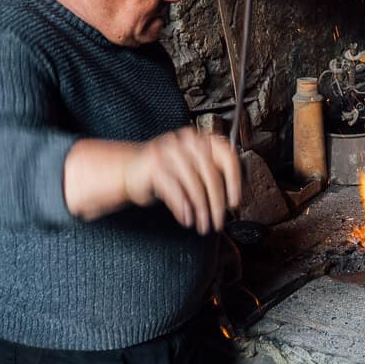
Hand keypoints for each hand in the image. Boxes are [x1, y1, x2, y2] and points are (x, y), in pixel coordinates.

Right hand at [123, 127, 241, 233]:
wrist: (129, 170)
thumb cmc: (166, 172)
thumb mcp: (192, 168)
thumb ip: (211, 174)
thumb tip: (233, 196)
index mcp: (200, 140)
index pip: (226, 156)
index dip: (234, 181)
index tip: (234, 201)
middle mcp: (186, 142)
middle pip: (211, 176)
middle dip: (217, 204)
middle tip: (218, 221)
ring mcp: (169, 152)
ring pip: (194, 186)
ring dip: (201, 211)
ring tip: (202, 224)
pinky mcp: (154, 166)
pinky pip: (175, 192)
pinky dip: (183, 209)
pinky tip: (187, 219)